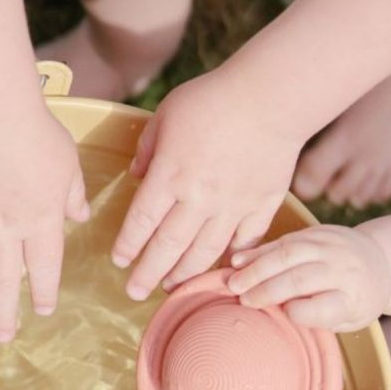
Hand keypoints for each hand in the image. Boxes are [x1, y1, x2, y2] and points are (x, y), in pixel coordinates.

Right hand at [0, 108, 88, 340]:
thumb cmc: (34, 131)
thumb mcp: (68, 163)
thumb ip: (73, 195)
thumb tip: (79, 216)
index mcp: (40, 221)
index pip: (43, 269)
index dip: (42, 293)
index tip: (41, 311)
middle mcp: (4, 229)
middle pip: (3, 282)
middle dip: (3, 314)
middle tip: (2, 337)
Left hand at [112, 69, 298, 298]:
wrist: (271, 97)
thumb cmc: (213, 98)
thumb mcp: (166, 114)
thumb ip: (148, 147)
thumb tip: (136, 174)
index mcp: (170, 174)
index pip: (141, 221)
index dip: (128, 246)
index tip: (119, 261)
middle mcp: (198, 197)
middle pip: (168, 245)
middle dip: (148, 273)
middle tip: (134, 292)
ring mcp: (232, 205)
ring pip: (204, 252)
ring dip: (185, 273)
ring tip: (171, 287)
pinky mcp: (262, 205)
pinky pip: (245, 241)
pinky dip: (232, 259)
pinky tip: (222, 271)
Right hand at [227, 224, 390, 330]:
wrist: (381, 261)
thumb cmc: (356, 300)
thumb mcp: (349, 319)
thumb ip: (320, 316)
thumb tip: (282, 309)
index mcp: (355, 298)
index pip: (327, 306)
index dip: (303, 310)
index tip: (283, 313)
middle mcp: (343, 269)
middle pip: (303, 278)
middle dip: (270, 289)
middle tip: (243, 300)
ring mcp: (330, 246)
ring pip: (289, 254)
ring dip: (258, 268)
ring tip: (234, 281)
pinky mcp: (317, 232)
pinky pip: (284, 240)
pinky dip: (259, 251)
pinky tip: (239, 261)